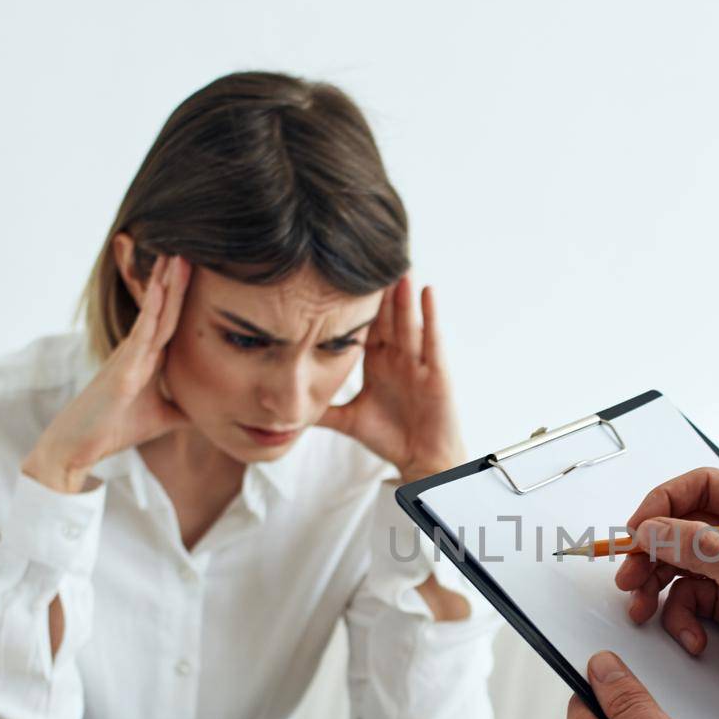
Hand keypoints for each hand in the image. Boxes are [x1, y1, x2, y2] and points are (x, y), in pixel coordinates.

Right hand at [23, 254, 191, 492]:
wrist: (79, 446)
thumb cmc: (115, 429)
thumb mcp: (163, 417)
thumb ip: (186, 408)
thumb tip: (215, 411)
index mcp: (148, 358)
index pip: (172, 321)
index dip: (183, 296)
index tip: (198, 271)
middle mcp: (138, 350)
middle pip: (164, 308)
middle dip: (176, 279)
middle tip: (191, 248)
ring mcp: (130, 355)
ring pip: (154, 313)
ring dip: (166, 284)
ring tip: (179, 255)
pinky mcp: (123, 367)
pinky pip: (142, 333)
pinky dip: (154, 310)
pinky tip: (162, 288)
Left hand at [314, 275, 463, 482]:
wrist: (422, 461)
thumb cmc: (390, 438)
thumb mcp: (348, 419)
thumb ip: (321, 409)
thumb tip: (281, 406)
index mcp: (377, 363)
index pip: (362, 326)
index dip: (351, 303)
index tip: (333, 275)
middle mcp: (397, 357)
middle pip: (385, 316)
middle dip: (378, 290)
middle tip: (366, 256)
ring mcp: (418, 362)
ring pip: (407, 321)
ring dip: (401, 295)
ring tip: (394, 265)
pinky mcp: (437, 372)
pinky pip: (433, 340)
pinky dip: (430, 315)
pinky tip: (426, 291)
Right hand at [616, 467, 718, 718]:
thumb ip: (699, 549)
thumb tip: (652, 529)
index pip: (702, 487)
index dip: (663, 504)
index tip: (636, 531)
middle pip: (683, 529)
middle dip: (652, 554)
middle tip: (628, 578)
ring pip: (679, 567)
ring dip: (657, 590)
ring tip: (642, 611)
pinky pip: (689, 602)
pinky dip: (682, 620)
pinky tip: (694, 639)